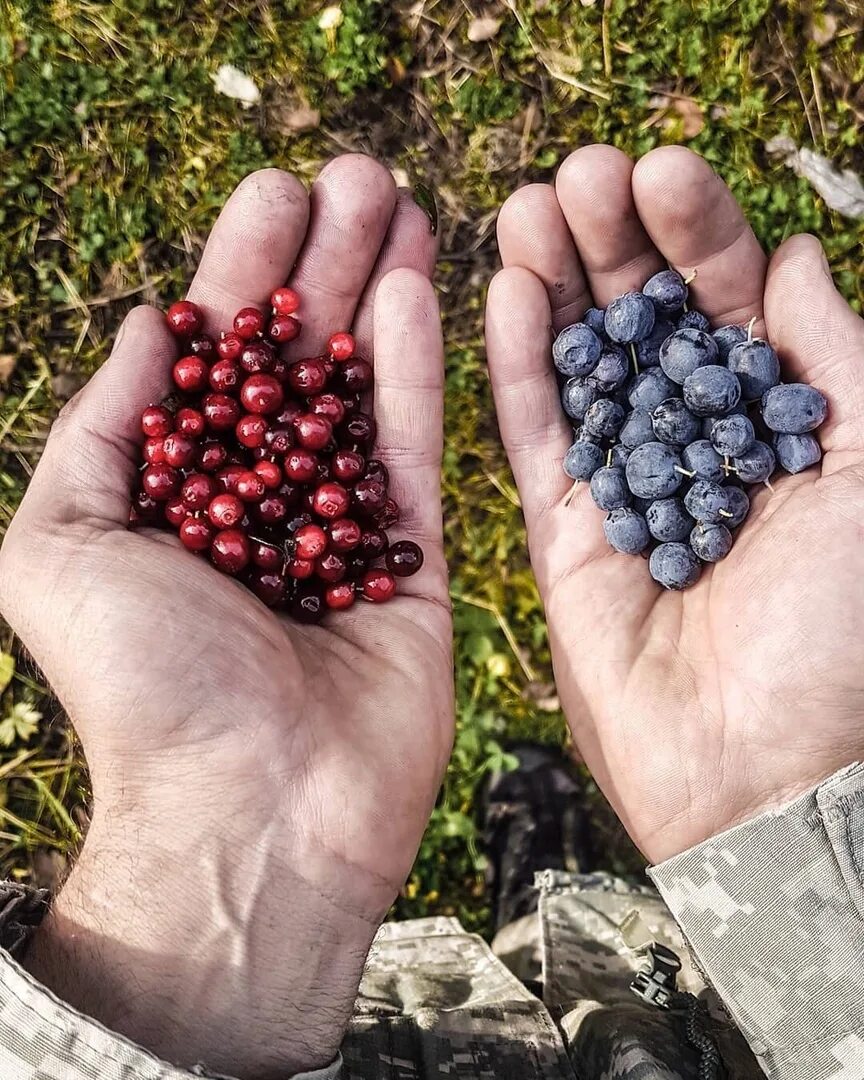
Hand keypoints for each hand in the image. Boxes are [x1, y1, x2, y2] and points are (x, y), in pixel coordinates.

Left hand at [0, 159, 452, 1077]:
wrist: (252, 815)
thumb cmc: (141, 688)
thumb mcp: (60, 545)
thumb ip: (99, 429)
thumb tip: (149, 328)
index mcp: (176, 496)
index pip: (216, 361)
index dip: (242, 272)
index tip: (273, 193)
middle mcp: (261, 504)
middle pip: (297, 362)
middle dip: (322, 264)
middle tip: (355, 174)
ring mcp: (342, 531)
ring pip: (363, 391)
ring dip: (377, 294)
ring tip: (397, 204)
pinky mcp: (414, 563)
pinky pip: (416, 450)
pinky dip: (417, 371)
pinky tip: (420, 289)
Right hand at [486, 145, 863, 863]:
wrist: (770, 771)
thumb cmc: (847, 632)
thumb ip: (837, 357)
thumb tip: (793, 255)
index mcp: (779, 425)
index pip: (731, 302)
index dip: (699, 231)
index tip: (663, 167)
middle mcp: (698, 445)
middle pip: (648, 322)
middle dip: (616, 243)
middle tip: (580, 173)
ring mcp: (625, 486)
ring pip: (583, 365)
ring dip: (557, 284)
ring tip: (530, 206)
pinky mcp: (563, 534)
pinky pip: (534, 437)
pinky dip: (518, 365)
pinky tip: (508, 291)